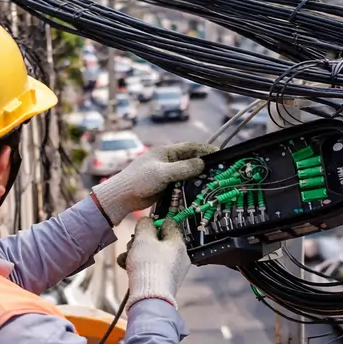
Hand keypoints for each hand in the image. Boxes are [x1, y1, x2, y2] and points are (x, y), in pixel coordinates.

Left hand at [92, 142, 214, 224]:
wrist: (123, 196)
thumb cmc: (139, 180)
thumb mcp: (163, 173)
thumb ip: (183, 168)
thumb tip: (202, 164)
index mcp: (166, 152)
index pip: (190, 147)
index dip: (205, 149)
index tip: (219, 153)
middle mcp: (167, 160)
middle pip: (190, 159)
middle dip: (204, 163)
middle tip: (219, 169)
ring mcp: (166, 172)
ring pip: (187, 172)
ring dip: (198, 176)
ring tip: (213, 181)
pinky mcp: (165, 185)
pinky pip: (181, 183)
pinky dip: (190, 185)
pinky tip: (199, 191)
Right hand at [121, 217, 190, 308]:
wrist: (149, 298)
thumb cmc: (149, 265)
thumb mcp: (144, 238)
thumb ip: (145, 225)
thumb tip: (147, 221)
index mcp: (178, 243)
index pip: (169, 224)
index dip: (155, 223)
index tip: (143, 227)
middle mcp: (179, 256)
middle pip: (158, 241)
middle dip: (141, 241)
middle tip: (132, 245)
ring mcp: (172, 270)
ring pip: (152, 255)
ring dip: (136, 253)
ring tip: (126, 258)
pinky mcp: (163, 282)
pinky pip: (150, 268)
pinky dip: (138, 266)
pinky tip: (126, 266)